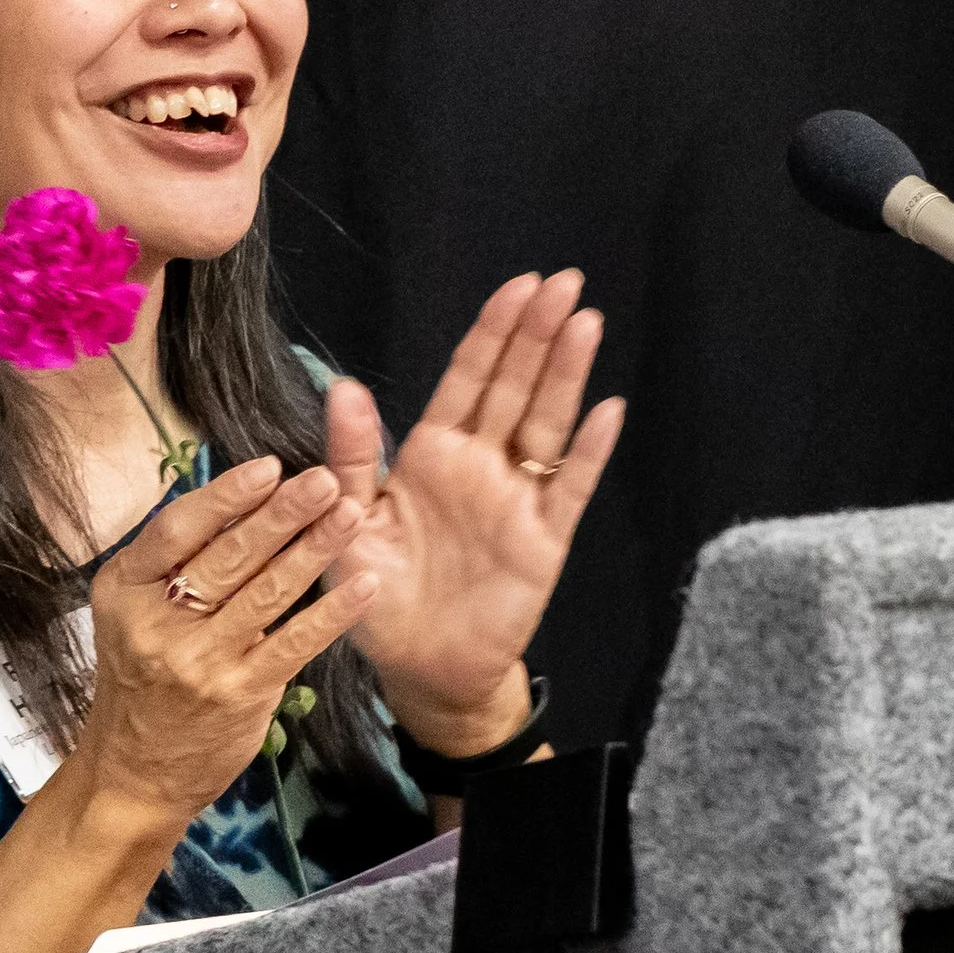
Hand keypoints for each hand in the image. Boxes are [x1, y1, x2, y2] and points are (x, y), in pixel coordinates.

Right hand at [66, 457, 378, 828]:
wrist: (133, 771)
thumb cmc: (142, 678)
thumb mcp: (133, 613)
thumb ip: (174, 563)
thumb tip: (238, 498)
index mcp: (125, 589)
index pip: (177, 529)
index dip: (225, 496)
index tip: (268, 467)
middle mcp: (157, 623)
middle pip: (227, 556)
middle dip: (281, 513)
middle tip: (323, 479)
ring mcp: (199, 661)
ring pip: (266, 592)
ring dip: (313, 548)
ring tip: (349, 513)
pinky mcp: (238, 693)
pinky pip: (294, 642)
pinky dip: (332, 611)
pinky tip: (363, 583)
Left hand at [327, 271, 623, 756]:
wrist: (420, 669)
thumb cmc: (379, 596)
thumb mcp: (350, 525)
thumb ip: (352, 458)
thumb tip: (345, 386)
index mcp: (432, 454)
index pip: (469, 378)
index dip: (494, 332)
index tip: (518, 288)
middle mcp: (480, 466)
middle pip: (514, 385)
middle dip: (538, 334)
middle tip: (563, 283)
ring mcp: (516, 499)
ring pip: (546, 422)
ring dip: (566, 374)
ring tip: (586, 322)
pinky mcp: (543, 539)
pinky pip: (570, 487)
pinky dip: (590, 451)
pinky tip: (609, 411)